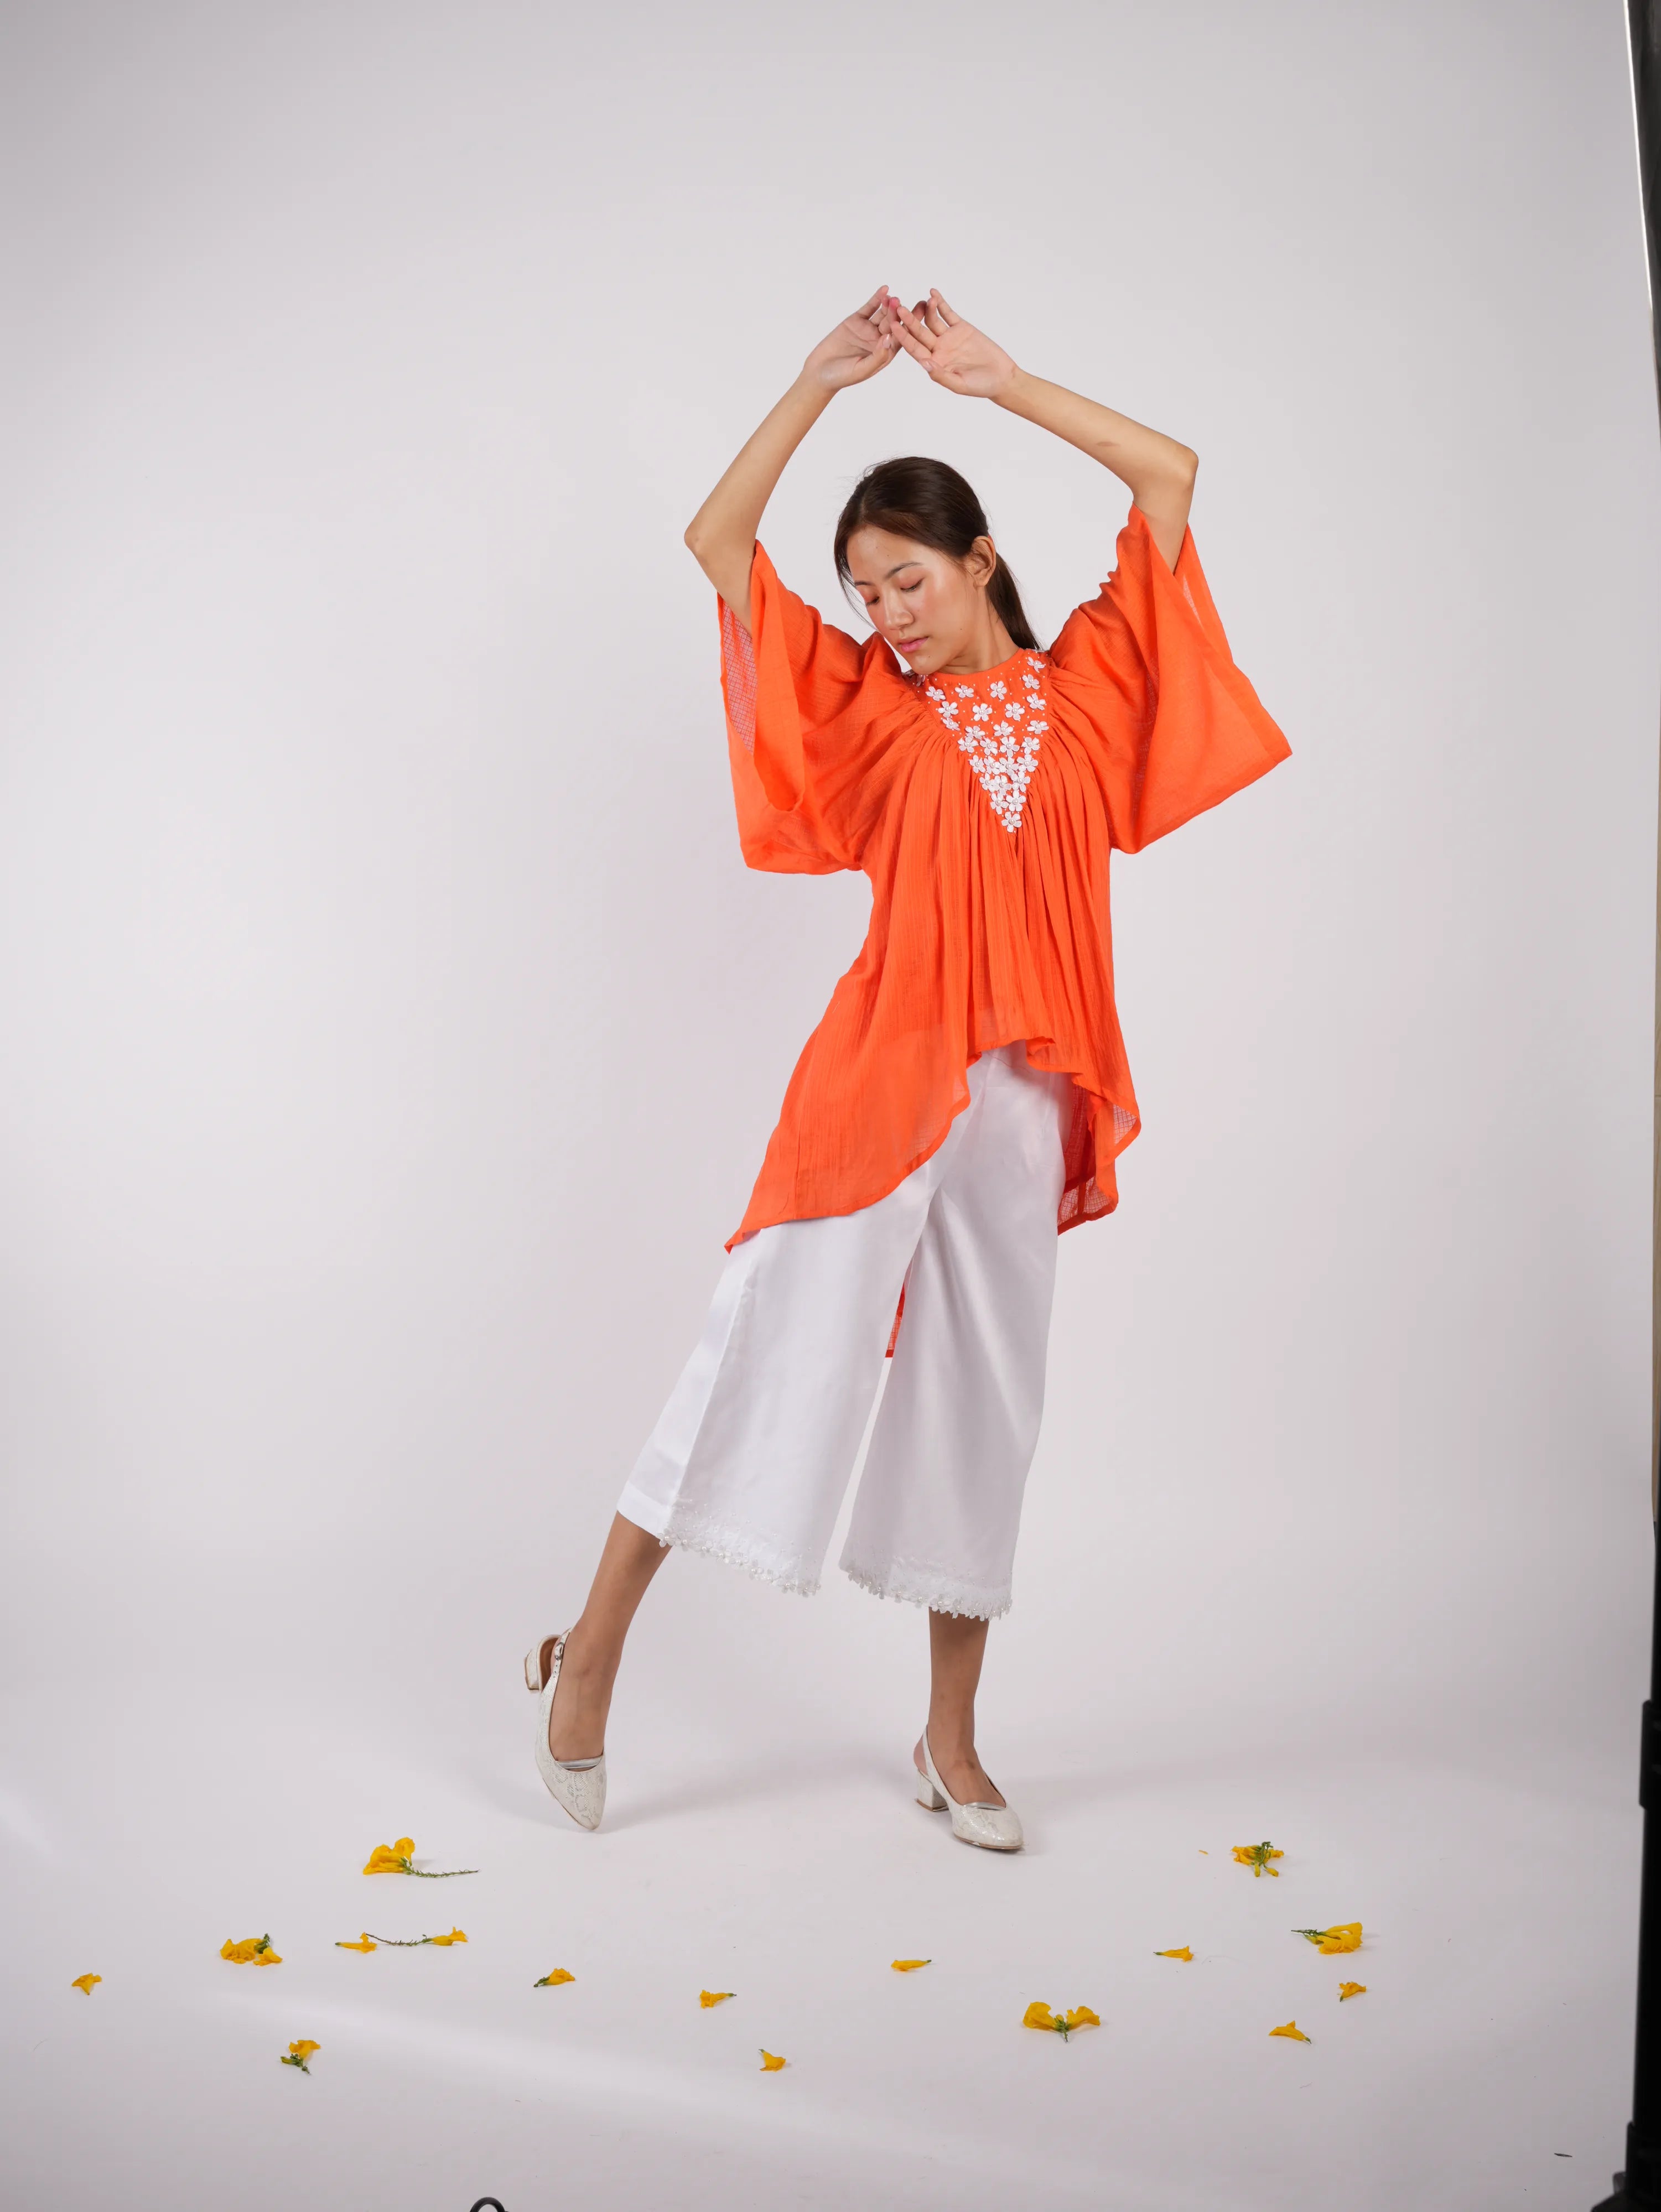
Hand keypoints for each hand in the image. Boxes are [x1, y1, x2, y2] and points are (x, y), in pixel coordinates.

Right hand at [800, 289, 902, 393]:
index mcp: (885, 353)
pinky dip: (876, 298)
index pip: (902, 338)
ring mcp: (868, 329)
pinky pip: (869, 308)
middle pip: (893, 323)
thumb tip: (890, 339)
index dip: (911, 326)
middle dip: (900, 313)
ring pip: (882, 314)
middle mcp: (879, 340)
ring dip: (889, 305)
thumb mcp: (861, 370)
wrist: (820, 371)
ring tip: (892, 298)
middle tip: (903, 303)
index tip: (921, 315)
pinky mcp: (856, 321)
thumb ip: (877, 356)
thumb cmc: (841, 377)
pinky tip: (884, 289)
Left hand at [892, 291, 1018, 399]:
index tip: (893, 326)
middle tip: (898, 307)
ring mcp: (948, 337)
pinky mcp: (960, 327)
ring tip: (921, 300)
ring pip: (932, 320)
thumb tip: (924, 363)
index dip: (904, 337)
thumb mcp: (959, 384)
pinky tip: (933, 293)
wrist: (1001, 376)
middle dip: (909, 320)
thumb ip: (941, 375)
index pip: (914, 348)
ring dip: (925, 309)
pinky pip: (947, 312)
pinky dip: (940, 303)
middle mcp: (937, 349)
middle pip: (919, 332)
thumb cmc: (980, 386)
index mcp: (933, 363)